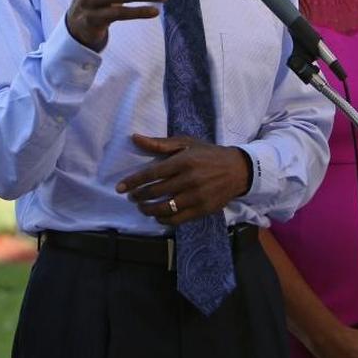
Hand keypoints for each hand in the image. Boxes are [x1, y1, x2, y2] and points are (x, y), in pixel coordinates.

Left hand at [116, 135, 250, 223]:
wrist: (238, 169)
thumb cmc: (208, 154)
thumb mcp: (186, 143)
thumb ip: (160, 143)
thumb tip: (135, 138)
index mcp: (183, 161)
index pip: (152, 174)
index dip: (133, 181)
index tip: (120, 187)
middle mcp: (189, 180)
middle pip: (155, 192)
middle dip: (139, 196)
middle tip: (132, 197)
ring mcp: (196, 196)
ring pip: (165, 208)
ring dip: (148, 210)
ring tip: (142, 207)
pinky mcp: (202, 209)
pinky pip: (177, 219)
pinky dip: (164, 219)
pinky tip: (158, 216)